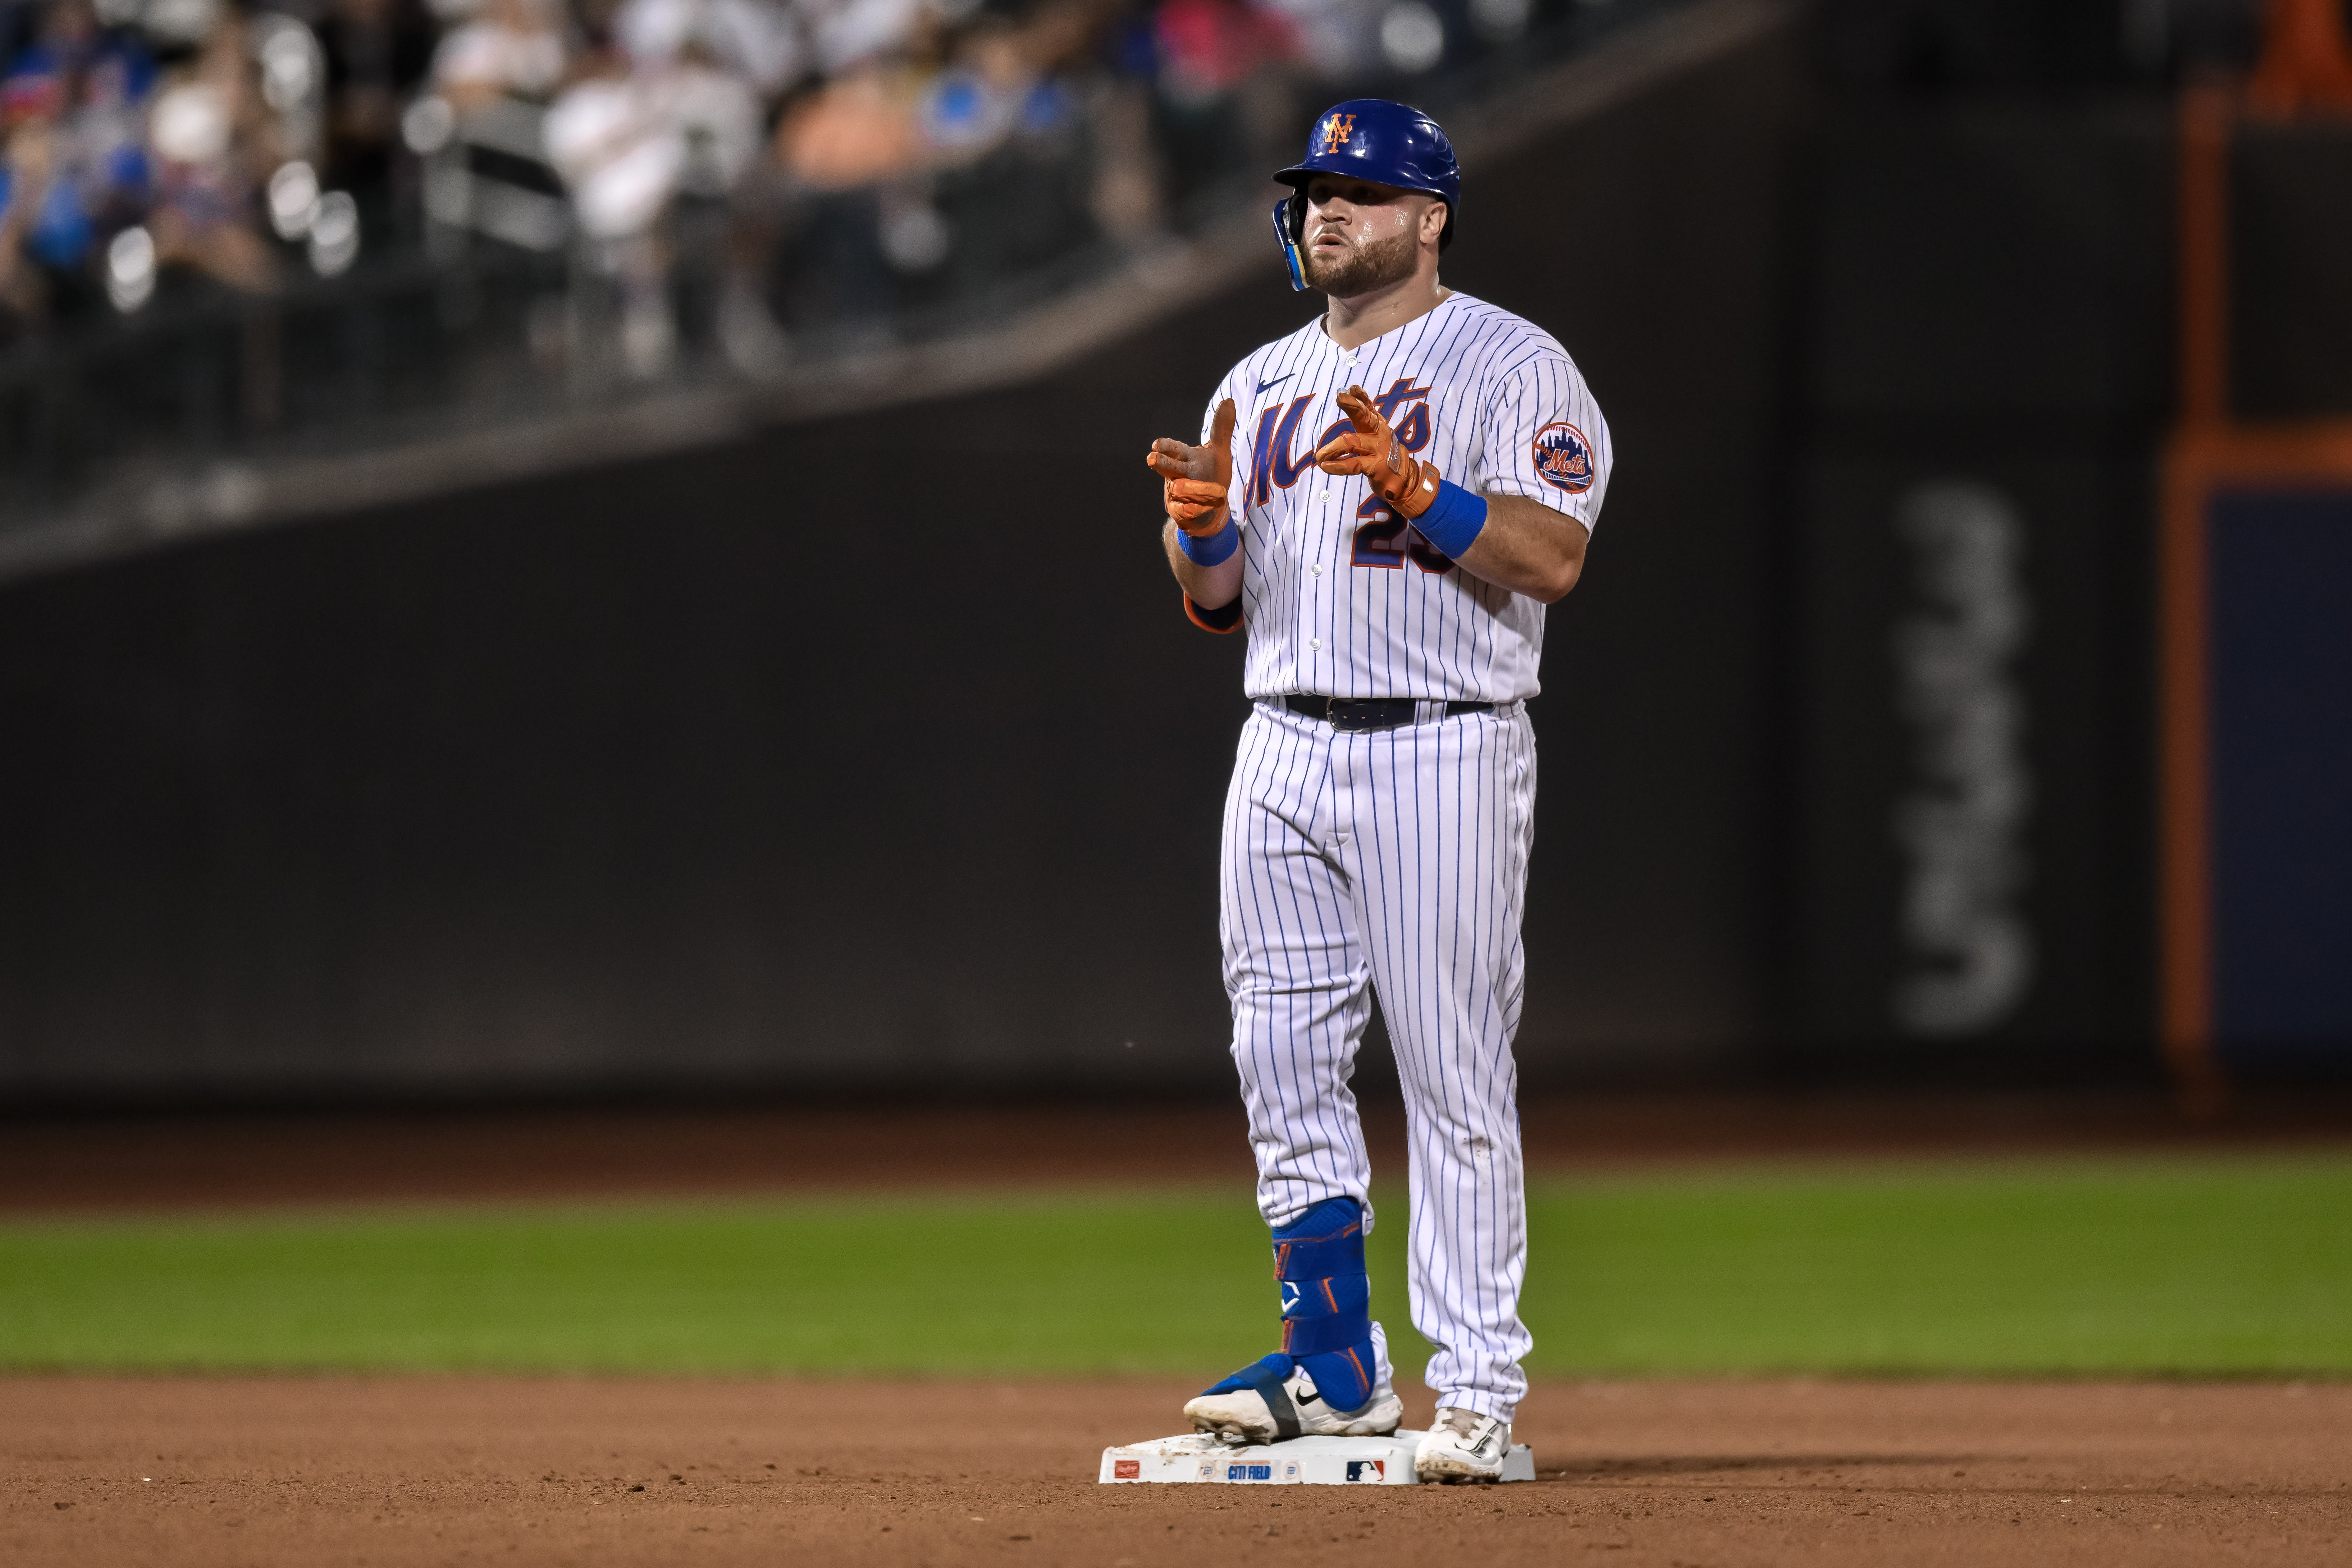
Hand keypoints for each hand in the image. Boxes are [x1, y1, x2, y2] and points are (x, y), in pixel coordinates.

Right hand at [1146, 398, 1237, 535]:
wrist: (1209, 506)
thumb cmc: (1211, 473)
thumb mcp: (1219, 451)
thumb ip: (1222, 429)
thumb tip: (1229, 400)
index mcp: (1185, 457)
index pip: (1173, 448)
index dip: (1166, 446)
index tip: (1156, 444)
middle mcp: (1177, 474)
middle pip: (1167, 467)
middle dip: (1161, 463)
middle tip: (1152, 459)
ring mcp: (1176, 493)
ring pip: (1177, 490)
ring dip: (1185, 488)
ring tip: (1185, 488)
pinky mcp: (1180, 512)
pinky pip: (1184, 511)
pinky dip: (1191, 509)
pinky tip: (1195, 509)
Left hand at [1316, 384, 1439, 519]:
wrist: (1405, 479)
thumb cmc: (1385, 453)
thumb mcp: (1379, 432)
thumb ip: (1368, 413)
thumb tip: (1352, 390)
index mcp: (1378, 425)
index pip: (1369, 407)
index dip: (1360, 397)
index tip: (1351, 388)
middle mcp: (1379, 435)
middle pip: (1365, 417)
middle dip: (1353, 406)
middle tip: (1340, 398)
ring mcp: (1378, 451)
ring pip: (1353, 443)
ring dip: (1333, 448)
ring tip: (1319, 455)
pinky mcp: (1375, 467)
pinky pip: (1353, 464)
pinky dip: (1337, 466)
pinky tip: (1325, 466)